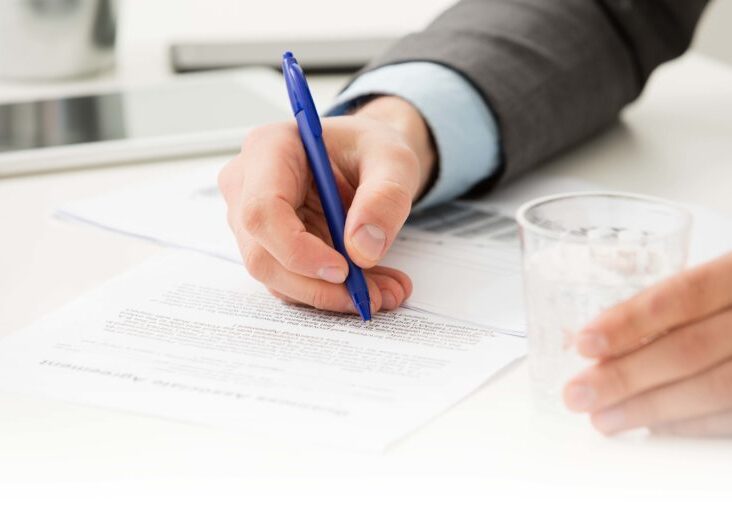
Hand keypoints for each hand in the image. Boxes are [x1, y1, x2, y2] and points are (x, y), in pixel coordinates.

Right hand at [218, 96, 435, 313]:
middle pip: (263, 254)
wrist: (369, 159)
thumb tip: (363, 250)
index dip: (298, 250)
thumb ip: (385, 198)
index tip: (343, 270)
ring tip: (383, 291)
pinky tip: (370, 286)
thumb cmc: (372, 150)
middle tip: (371, 296)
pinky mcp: (269, 246)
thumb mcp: (394, 161)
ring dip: (329, 295)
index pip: (263, 211)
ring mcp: (253, 220)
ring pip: (276, 276)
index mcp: (269, 149)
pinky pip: (291, 282)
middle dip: (318, 286)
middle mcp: (248, 185)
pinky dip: (331, 293)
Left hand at [563, 252, 731, 436]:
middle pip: (691, 349)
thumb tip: (597, 336)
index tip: (583, 342)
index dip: (630, 321)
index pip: (683, 294)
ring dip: (652, 409)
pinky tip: (657, 428)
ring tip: (605, 419)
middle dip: (626, 376)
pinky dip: (695, 424)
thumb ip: (678, 299)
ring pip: (716, 388)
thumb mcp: (725, 274)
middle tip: (578, 394)